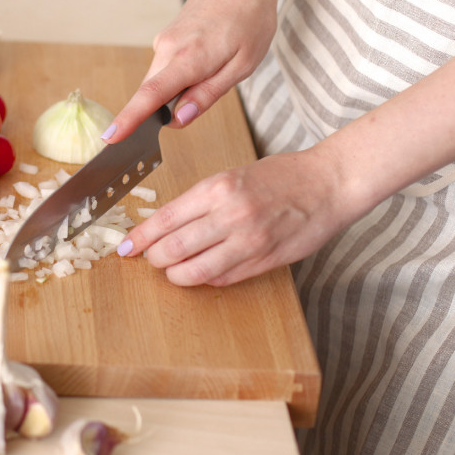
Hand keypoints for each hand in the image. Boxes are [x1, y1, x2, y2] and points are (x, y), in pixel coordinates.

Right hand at [104, 0, 278, 141]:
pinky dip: (181, 74)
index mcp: (189, 57)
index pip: (150, 96)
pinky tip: (209, 56)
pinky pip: (166, 68)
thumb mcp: (242, 65)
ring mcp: (164, 40)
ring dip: (181, 89)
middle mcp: (168, 48)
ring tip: (219, 64)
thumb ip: (207, 94)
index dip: (129, 120)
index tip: (110, 137)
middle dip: (169, 109)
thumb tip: (178, 120)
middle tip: (210, 91)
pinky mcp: (166, 37)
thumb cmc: (250, 18)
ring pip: (160, 81)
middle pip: (153, 94)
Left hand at [117, 148, 361, 286]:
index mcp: (217, 188)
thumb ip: (200, 201)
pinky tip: (202, 271)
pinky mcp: (264, 261)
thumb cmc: (281, 176)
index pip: (165, 219)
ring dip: (176, 275)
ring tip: (173, 270)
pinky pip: (222, 279)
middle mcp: (230, 215)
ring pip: (194, 271)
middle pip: (172, 248)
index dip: (140, 238)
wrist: (328, 184)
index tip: (126, 247)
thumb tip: (165, 225)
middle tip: (149, 259)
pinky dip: (205, 278)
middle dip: (154, 259)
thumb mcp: (232, 176)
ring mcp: (248, 241)